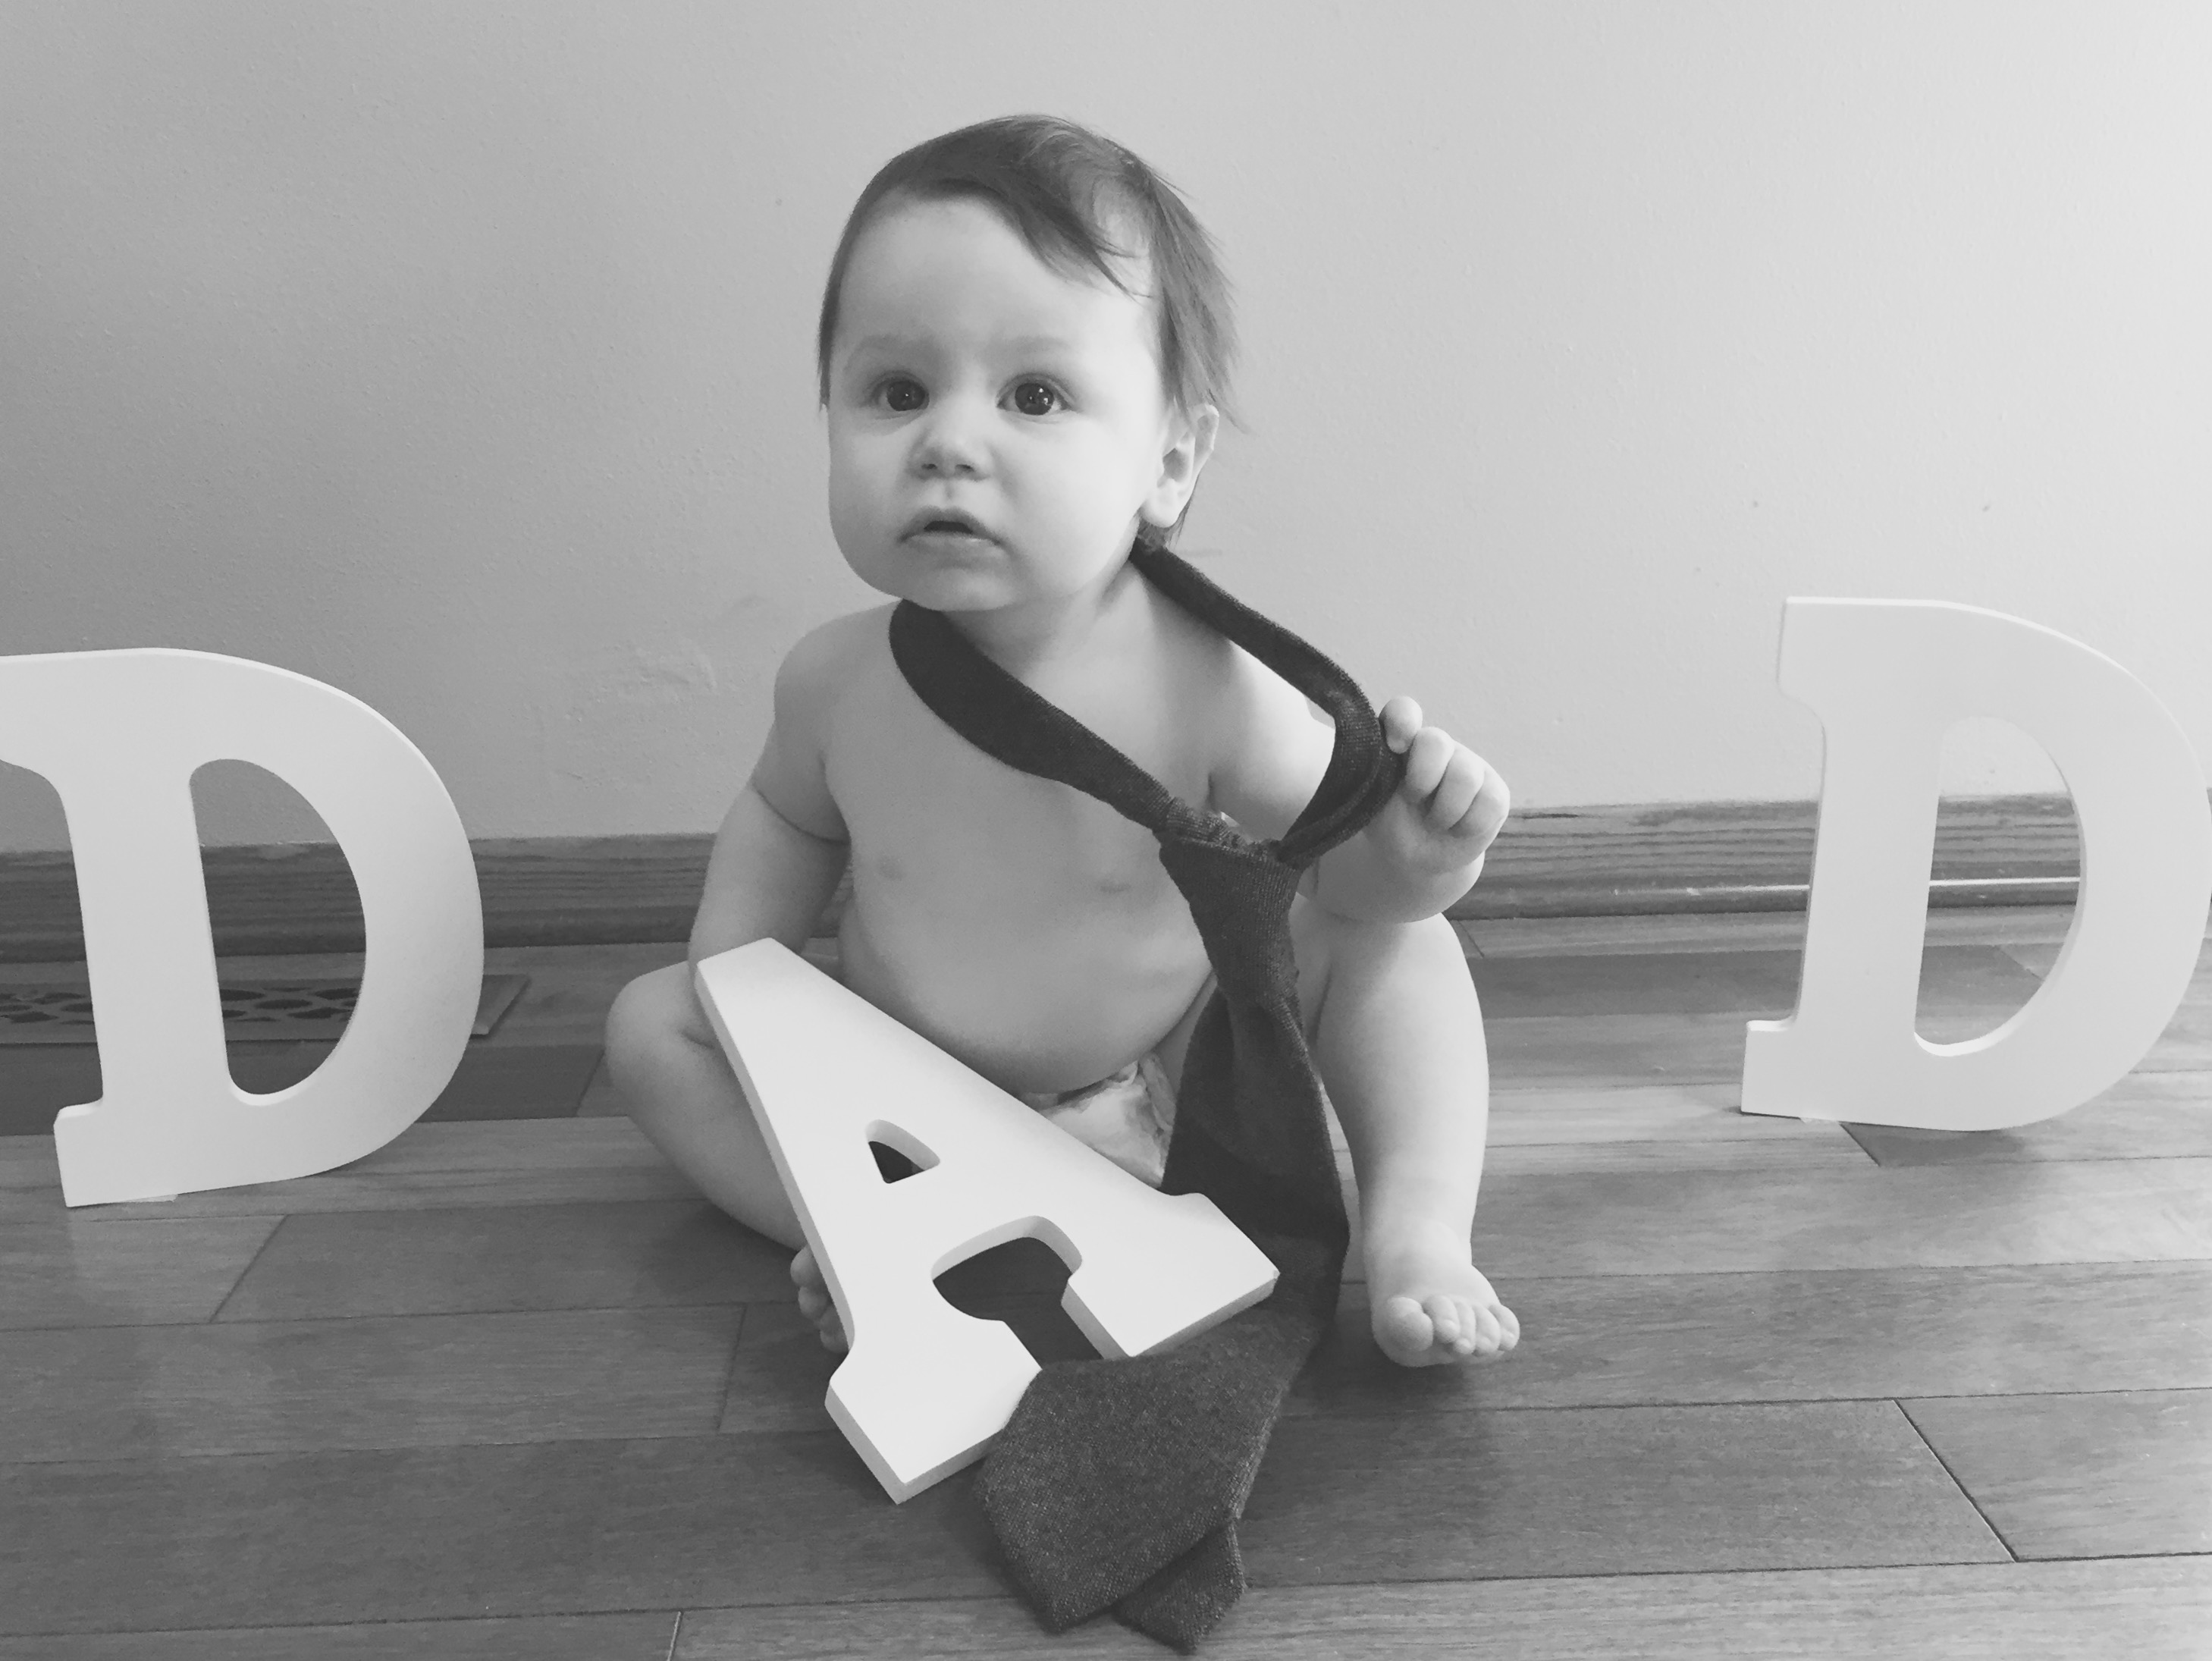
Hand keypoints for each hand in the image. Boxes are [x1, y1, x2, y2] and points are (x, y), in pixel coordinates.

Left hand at [1369, 696, 1510, 879]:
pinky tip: (1458, 829)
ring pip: (1465, 775)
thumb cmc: (1391, 825)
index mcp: (1402, 743)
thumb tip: (1368, 752)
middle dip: (1422, 777)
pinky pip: (1489, 802)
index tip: (1396, 746)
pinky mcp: (1494, 791)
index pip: (1403, 713)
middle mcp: (1436, 747)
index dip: (1402, 721)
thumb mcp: (1370, 802)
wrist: (1419, 861)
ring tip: (1435, 823)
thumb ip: (1369, 774)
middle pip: (1436, 741)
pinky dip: (1468, 826)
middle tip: (1414, 800)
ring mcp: (1469, 765)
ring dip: (1444, 812)